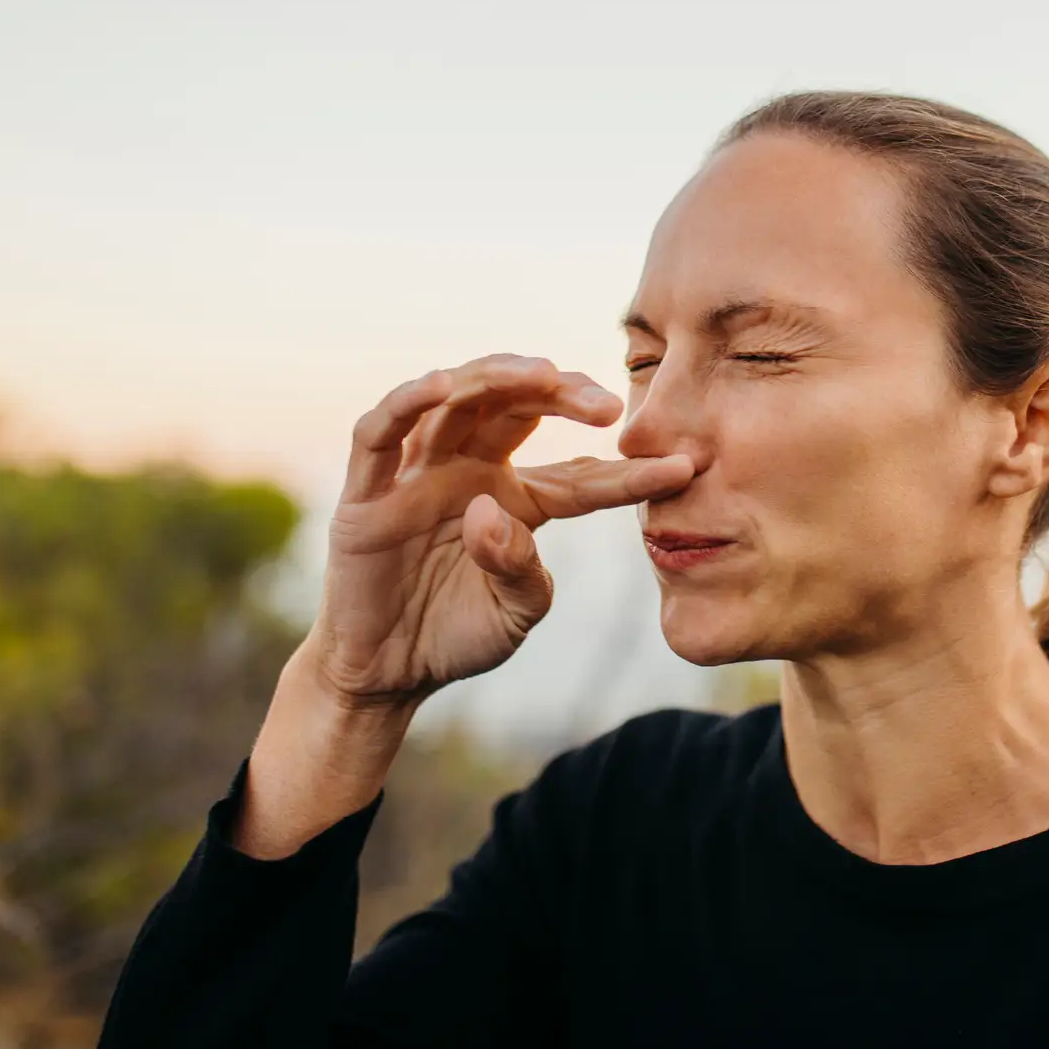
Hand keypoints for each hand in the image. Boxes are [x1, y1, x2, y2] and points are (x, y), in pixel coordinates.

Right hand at [303, 353, 693, 708]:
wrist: (387, 673)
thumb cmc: (457, 635)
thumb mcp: (515, 611)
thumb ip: (521, 569)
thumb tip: (493, 513)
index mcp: (517, 496)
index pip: (580, 472)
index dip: (627, 470)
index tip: (681, 468)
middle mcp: (470, 468)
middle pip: (515, 405)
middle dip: (561, 393)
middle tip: (605, 404)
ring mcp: (416, 474)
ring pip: (454, 400)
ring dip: (497, 378)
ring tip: (541, 374)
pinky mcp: (367, 491)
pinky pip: (380, 431)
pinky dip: (407, 400)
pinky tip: (443, 385)